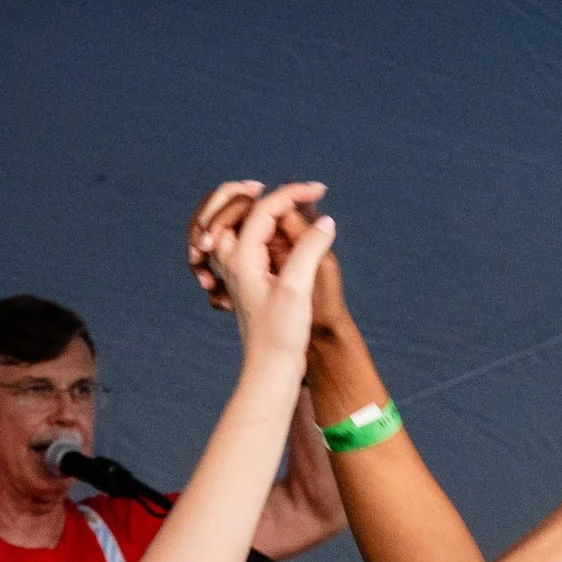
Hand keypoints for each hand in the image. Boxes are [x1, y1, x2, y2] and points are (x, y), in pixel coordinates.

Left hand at [205, 182, 334, 363]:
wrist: (270, 370)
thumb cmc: (280, 335)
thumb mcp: (296, 288)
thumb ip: (309, 249)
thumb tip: (326, 221)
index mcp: (241, 256)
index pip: (264, 208)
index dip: (293, 193)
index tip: (320, 191)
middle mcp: (235, 260)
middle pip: (243, 210)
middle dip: (272, 194)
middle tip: (304, 191)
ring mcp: (242, 272)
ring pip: (245, 227)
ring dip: (269, 212)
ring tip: (297, 206)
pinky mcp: (252, 284)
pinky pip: (255, 245)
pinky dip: (272, 232)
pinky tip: (294, 237)